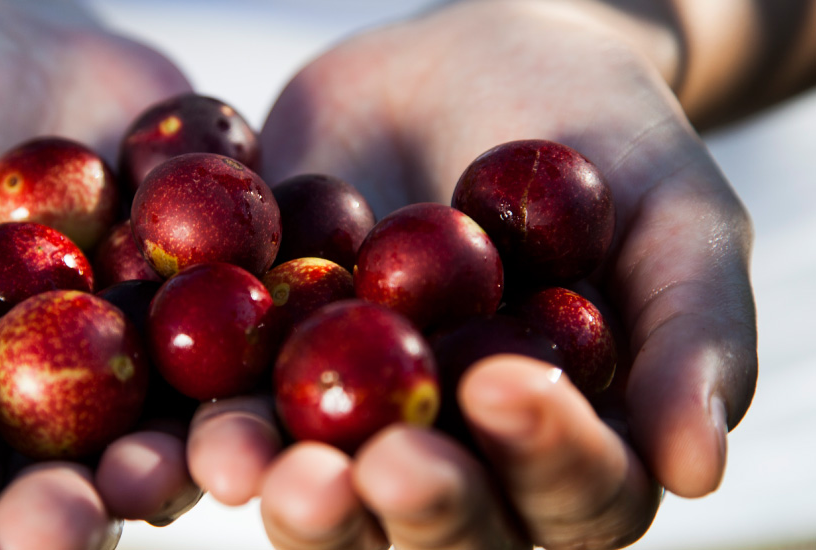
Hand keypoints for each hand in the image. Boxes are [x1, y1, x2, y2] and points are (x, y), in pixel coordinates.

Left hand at [188, 2, 754, 547]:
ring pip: (334, 497)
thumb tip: (700, 469)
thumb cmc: (594, 131)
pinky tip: (190, 423)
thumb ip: (691, 326)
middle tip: (381, 467)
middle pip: (447, 526)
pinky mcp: (273, 379)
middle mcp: (465, 461)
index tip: (502, 386)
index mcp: (575, 443)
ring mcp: (361, 429)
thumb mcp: (669, 205)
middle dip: (415, 505)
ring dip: (295, 494)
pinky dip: (212, 427)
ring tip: (256, 465)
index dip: (548, 458)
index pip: (580, 492)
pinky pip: (240, 417)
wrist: (462, 61)